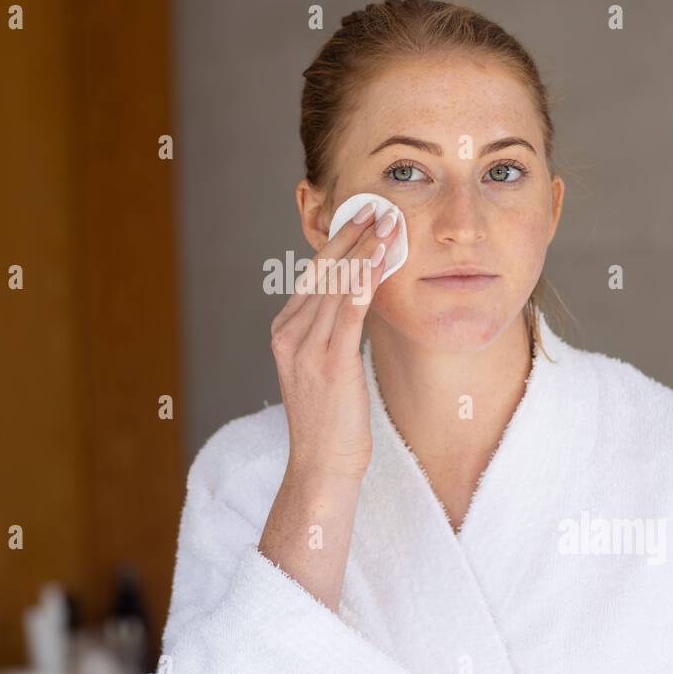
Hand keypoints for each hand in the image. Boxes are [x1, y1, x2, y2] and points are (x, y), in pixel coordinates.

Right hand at [269, 202, 399, 481]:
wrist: (322, 466)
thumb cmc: (331, 420)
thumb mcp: (324, 367)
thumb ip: (333, 331)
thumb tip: (360, 297)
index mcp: (285, 331)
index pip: (312, 275)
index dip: (339, 243)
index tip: (362, 218)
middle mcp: (289, 334)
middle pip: (322, 272)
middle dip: (351, 236)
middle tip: (376, 207)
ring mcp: (306, 348)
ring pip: (335, 286)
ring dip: (364, 251)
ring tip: (387, 224)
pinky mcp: (329, 363)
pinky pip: (347, 313)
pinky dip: (362, 282)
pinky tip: (378, 260)